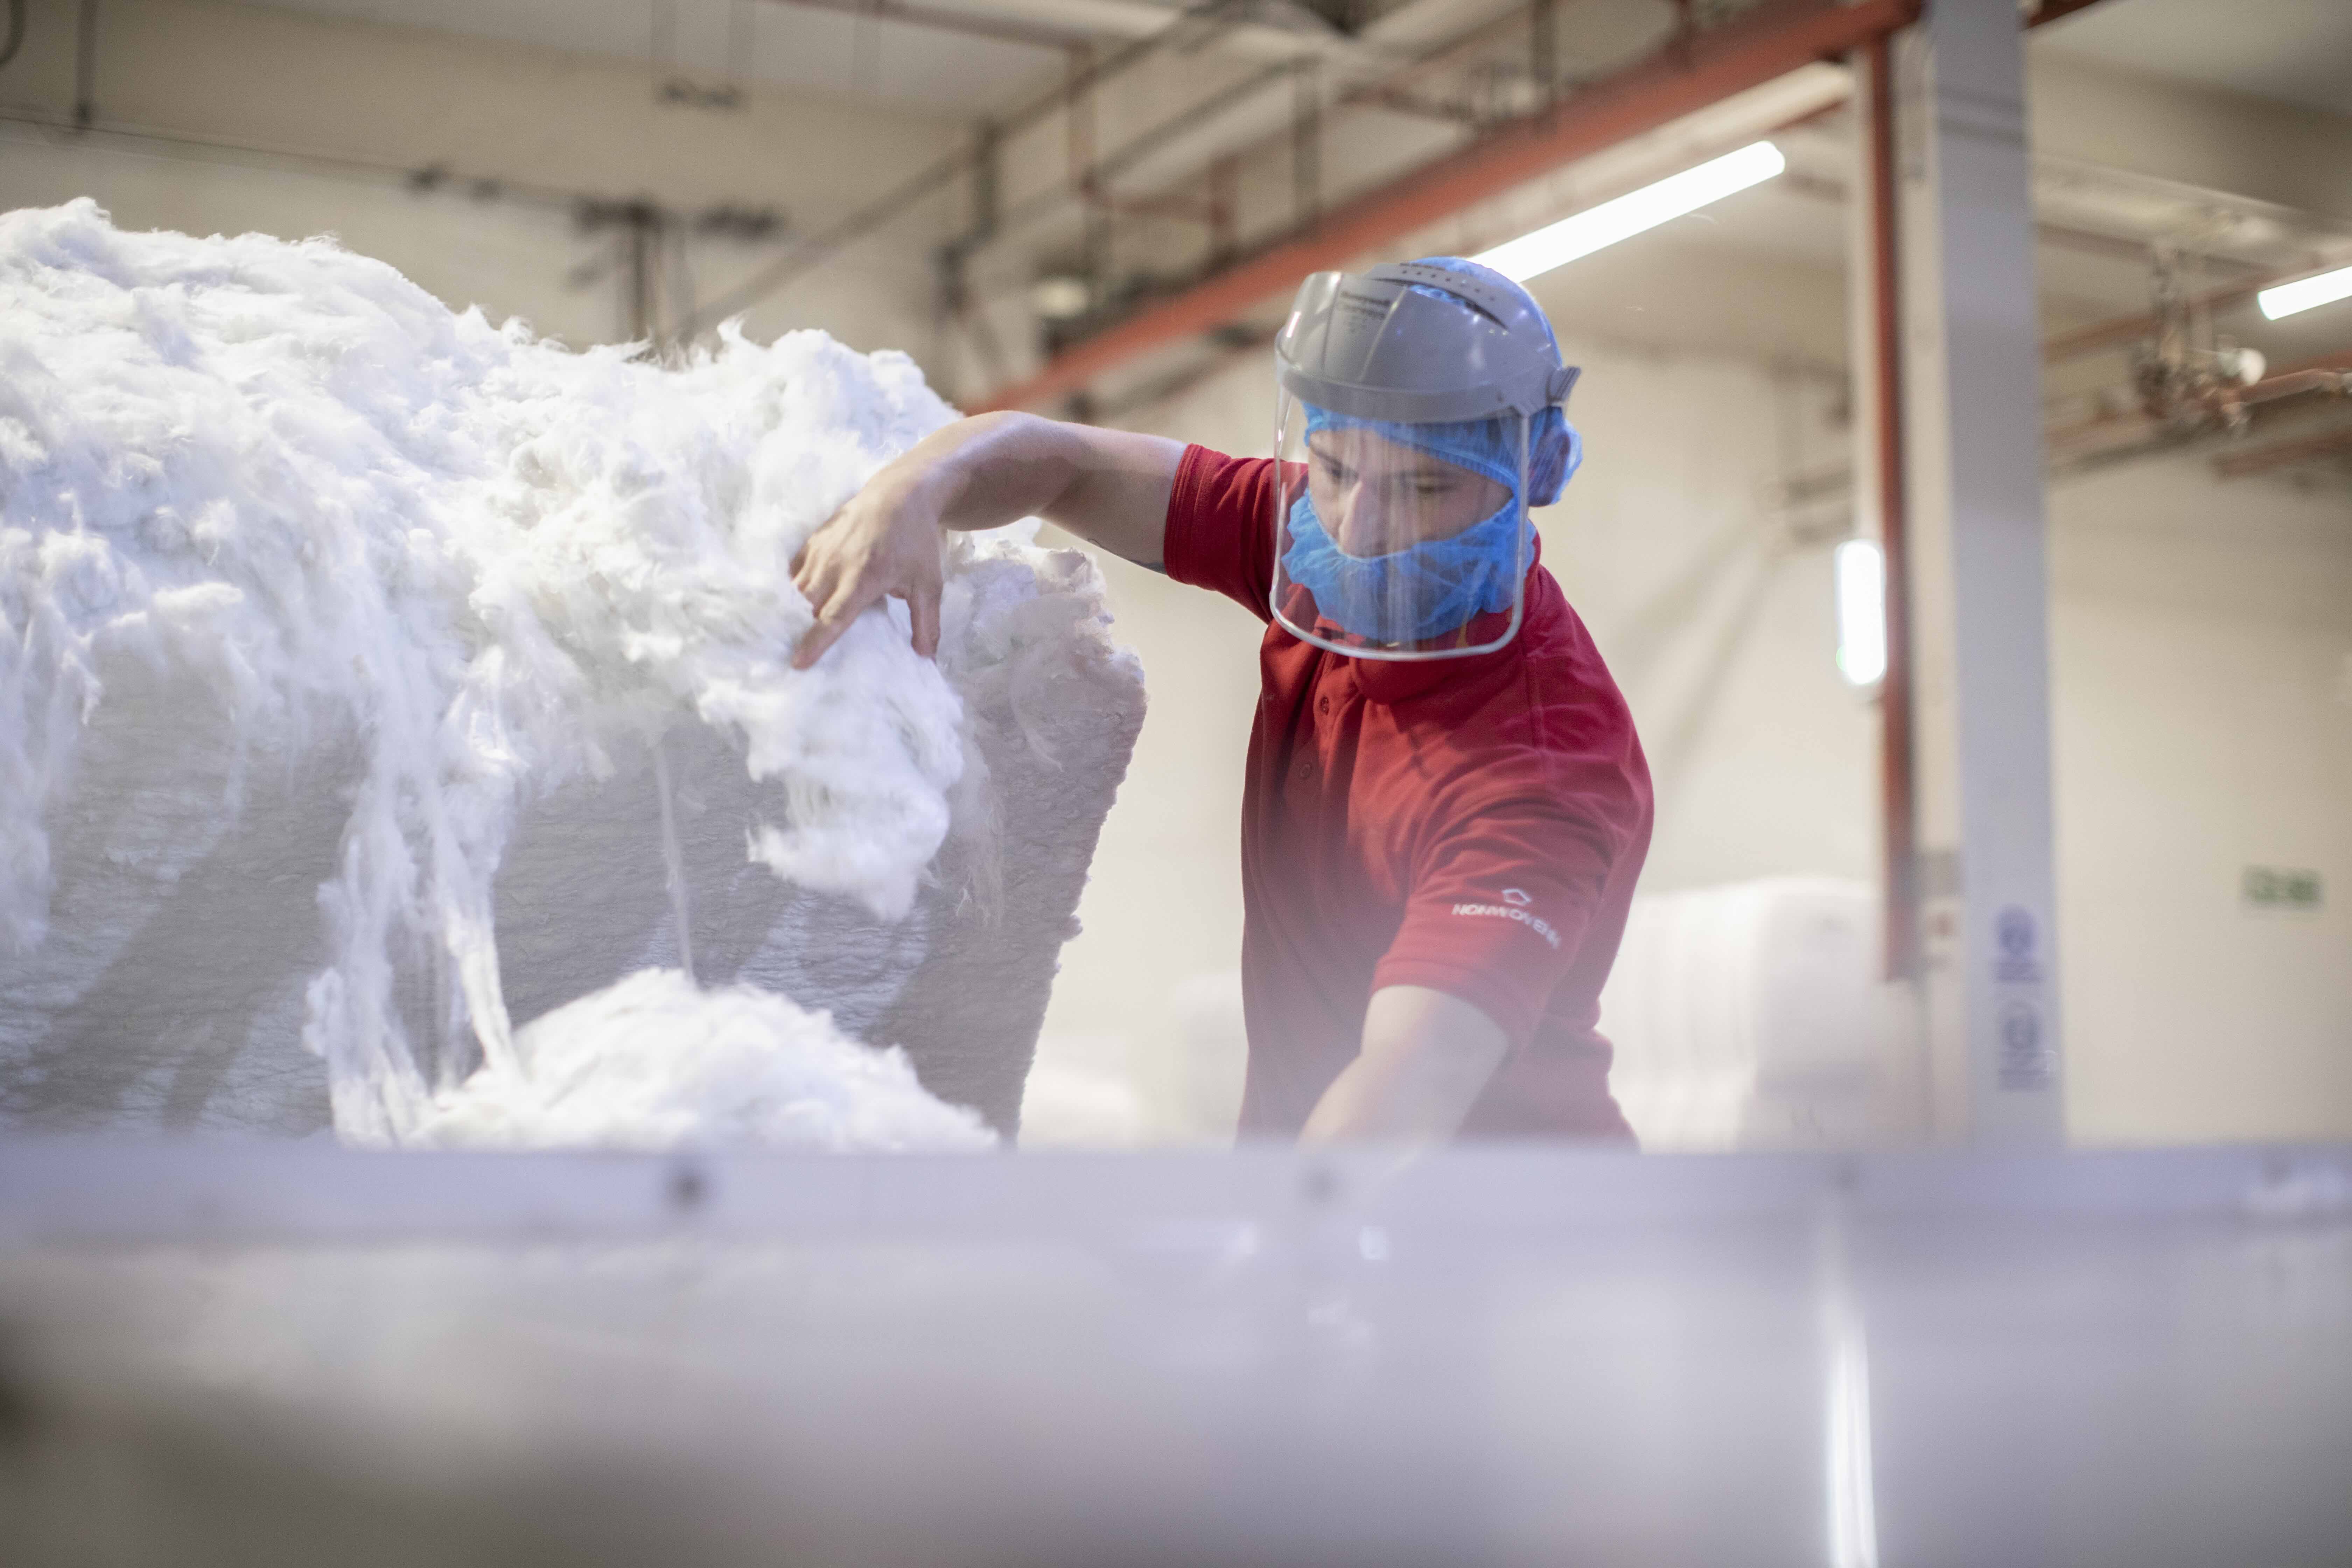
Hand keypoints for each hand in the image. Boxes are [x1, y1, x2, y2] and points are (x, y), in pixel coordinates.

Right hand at [789, 467, 945, 669]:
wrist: (901, 494)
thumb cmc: (916, 542)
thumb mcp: (929, 584)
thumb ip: (927, 622)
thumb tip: (926, 658)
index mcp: (863, 578)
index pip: (833, 617)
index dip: (815, 642)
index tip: (797, 663)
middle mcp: (835, 565)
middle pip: (807, 606)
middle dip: (799, 629)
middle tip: (792, 652)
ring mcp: (821, 550)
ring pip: (796, 589)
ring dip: (793, 611)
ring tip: (791, 632)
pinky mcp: (813, 540)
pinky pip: (793, 571)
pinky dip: (791, 588)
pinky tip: (794, 604)